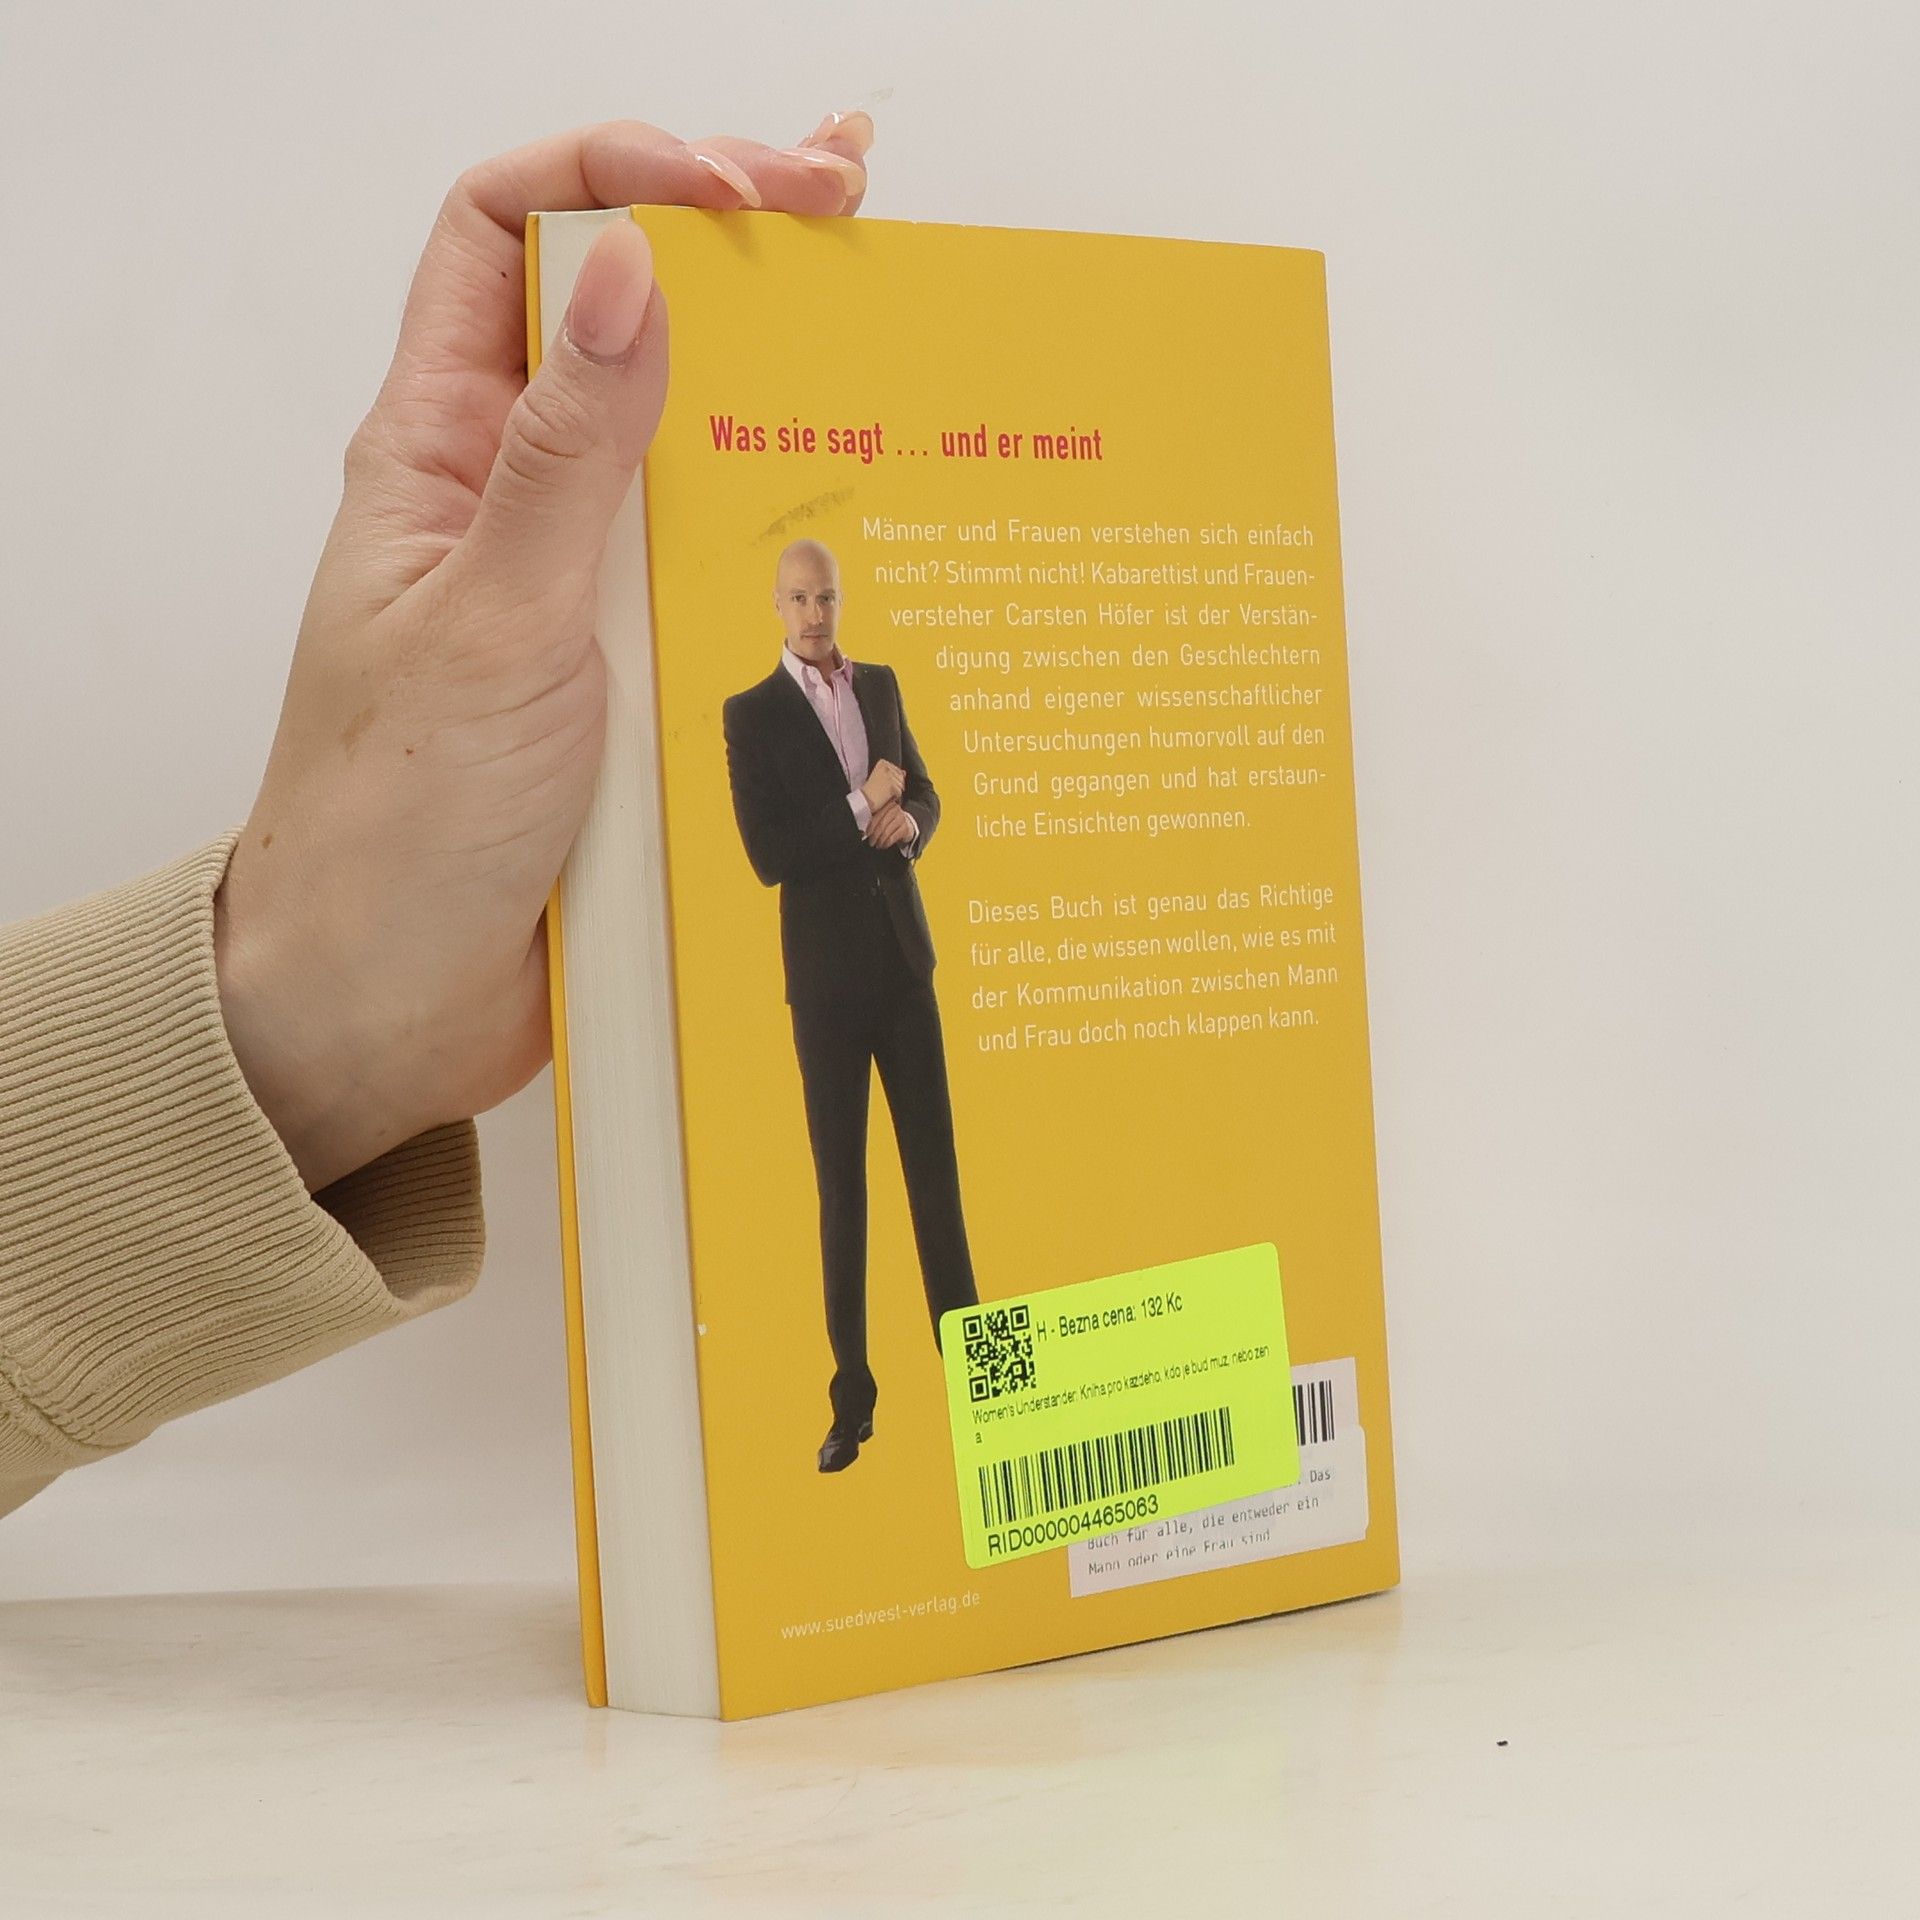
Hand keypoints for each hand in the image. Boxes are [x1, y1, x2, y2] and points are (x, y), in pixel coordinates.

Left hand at [213, 113, 873, 1192]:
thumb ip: (567, 454)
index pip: (502, 235)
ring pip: (685, 436)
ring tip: (883, 308)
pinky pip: (717, 564)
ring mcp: (579, 581)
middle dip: (730, 240)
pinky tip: (865, 500)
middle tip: (850, 199)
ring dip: (776, 371)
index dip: (612, 176)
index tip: (733, 191)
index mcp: (440, 450)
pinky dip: (786, 522)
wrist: (394, 1000)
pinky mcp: (631, 666)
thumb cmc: (399, 822)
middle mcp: (513, 495)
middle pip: (617, 313)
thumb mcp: (495, 621)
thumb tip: (627, 272)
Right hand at [860, 759, 905, 811]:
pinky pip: (900, 793)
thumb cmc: (871, 790)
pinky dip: (894, 797)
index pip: (898, 771)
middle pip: (901, 778)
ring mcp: (890, 776)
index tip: (882, 783)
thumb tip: (904, 772)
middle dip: (895, 785)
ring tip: (884, 792)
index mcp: (882, 763)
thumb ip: (893, 773)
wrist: (864, 799)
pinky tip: (885, 796)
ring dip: (895, 792)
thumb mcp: (881, 777)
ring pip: (902, 786)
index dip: (892, 780)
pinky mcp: (892, 785)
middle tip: (883, 789)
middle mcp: (886, 767)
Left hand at [865, 801, 916, 850]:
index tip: (867, 834)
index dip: (871, 826)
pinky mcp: (905, 828)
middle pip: (882, 824)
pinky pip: (893, 837)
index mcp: (887, 805)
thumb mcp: (883, 817)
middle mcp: (895, 809)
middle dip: (875, 835)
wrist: (906, 825)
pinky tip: (884, 845)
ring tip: (877, 845)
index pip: (877, 816)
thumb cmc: (891, 821)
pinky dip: (887, 843)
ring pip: (887, 831)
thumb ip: (874, 820)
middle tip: (871, 842)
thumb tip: (862, 832)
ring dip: (880, 840)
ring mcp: (902, 818)